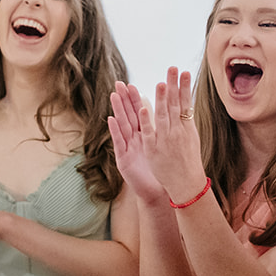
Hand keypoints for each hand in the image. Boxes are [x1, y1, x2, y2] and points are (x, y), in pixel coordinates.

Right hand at [108, 81, 165, 204]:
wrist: (157, 192)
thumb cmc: (160, 170)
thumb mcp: (160, 148)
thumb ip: (159, 132)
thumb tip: (165, 114)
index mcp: (144, 135)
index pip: (138, 113)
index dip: (134, 99)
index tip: (131, 84)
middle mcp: (133, 140)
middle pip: (128, 116)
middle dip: (123, 100)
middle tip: (118, 83)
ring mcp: (127, 149)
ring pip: (123, 126)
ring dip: (117, 110)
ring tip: (113, 95)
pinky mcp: (123, 160)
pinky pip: (120, 143)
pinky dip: (115, 131)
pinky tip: (111, 119)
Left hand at [133, 68, 207, 204]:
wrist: (187, 184)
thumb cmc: (188, 162)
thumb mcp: (191, 139)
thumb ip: (185, 122)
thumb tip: (185, 105)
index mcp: (186, 128)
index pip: (184, 103)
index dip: (183, 87)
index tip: (183, 71)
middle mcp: (177, 131)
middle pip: (174, 105)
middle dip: (173, 86)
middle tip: (172, 68)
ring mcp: (165, 140)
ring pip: (162, 116)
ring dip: (161, 100)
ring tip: (161, 83)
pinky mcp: (154, 150)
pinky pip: (149, 134)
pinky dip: (147, 122)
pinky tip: (143, 109)